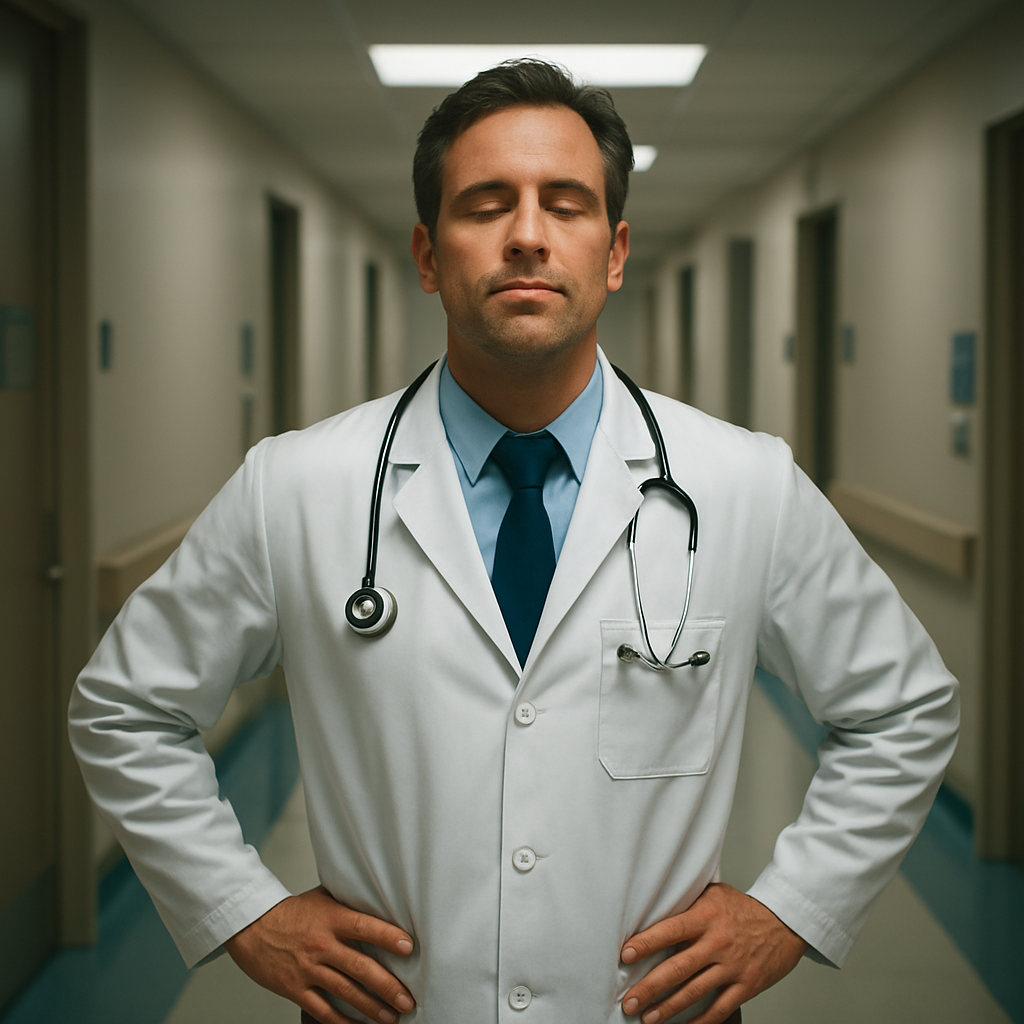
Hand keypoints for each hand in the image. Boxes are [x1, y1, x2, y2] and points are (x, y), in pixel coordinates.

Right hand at [225, 885, 415, 1023]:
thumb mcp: (322, 898)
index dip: (387, 937)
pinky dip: (341, 1022)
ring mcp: (308, 969)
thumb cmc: (290, 912)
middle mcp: (322, 945)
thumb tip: (379, 902)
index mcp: (331, 919)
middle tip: (407, 999)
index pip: (364, 927)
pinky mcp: (295, 989)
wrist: (251, 927)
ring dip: (371, 1007)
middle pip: (360, 967)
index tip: (408, 947)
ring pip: (345, 992)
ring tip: (391, 1017)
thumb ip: (348, 904)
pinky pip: (322, 1010)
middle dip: (387, 986)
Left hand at [620, 882, 806, 1023]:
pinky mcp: (746, 985)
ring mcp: (733, 966)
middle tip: (629, 1001)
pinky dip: (701, 1021)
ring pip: (695, 992)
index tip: (626, 955)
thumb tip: (654, 908)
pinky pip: (720, 1008)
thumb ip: (688, 904)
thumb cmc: (743, 908)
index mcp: (706, 916)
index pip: (671, 929)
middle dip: (650, 987)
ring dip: (669, 1008)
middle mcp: (718, 942)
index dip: (647, 942)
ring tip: (648, 1017)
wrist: (784, 923)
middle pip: (678, 967)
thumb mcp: (714, 894)